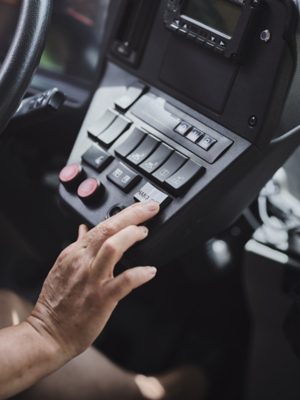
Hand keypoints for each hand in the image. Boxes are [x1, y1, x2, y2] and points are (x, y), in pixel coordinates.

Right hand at [26, 201, 158, 360]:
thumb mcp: (63, 266)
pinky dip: (140, 274)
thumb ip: (77, 246)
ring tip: (144, 233)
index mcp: (74, 253)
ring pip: (112, 247)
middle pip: (107, 228)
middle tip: (150, 208)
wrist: (47, 334)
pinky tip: (150, 271)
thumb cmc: (56, 303)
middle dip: (132, 214)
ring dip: (131, 236)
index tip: (139, 207)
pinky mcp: (100, 298)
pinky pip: (124, 282)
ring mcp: (91, 279)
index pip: (100, 224)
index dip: (123, 213)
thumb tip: (83, 229)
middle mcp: (82, 261)